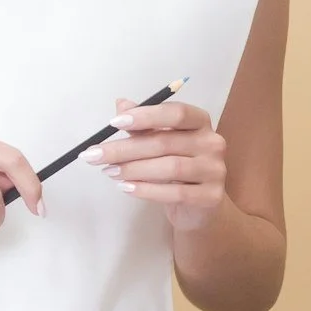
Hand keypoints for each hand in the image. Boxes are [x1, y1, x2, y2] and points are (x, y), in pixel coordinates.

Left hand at [86, 99, 227, 231]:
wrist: (198, 206)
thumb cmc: (177, 170)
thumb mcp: (159, 143)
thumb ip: (143, 126)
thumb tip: (121, 104)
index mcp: (200, 122)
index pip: (176, 113)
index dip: (146, 116)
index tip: (113, 123)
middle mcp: (212, 142)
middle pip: (166, 142)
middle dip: (125, 149)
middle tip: (95, 155)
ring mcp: (214, 170)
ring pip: (170, 167)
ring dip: (134, 169)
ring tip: (109, 172)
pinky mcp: (211, 196)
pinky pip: (175, 193)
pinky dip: (147, 190)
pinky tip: (126, 188)